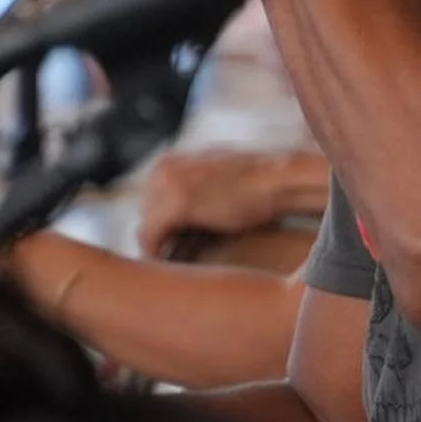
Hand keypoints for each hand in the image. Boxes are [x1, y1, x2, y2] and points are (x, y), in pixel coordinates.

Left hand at [139, 148, 293, 257]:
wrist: (276, 178)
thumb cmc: (253, 182)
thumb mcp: (212, 177)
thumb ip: (190, 187)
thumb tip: (178, 216)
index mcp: (170, 160)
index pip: (147, 200)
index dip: (157, 223)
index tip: (166, 241)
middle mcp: (164, 167)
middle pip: (144, 213)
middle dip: (156, 233)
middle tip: (169, 253)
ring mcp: (169, 184)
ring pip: (145, 225)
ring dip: (156, 243)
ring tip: (171, 258)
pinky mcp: (178, 204)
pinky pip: (151, 236)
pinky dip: (155, 251)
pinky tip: (166, 261)